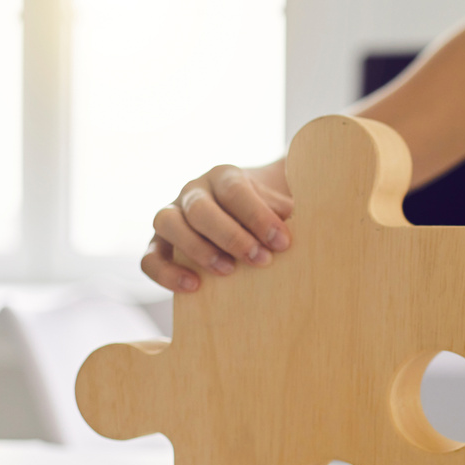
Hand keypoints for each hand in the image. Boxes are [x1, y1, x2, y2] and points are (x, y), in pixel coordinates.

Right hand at [143, 164, 292, 292]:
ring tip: (228, 272)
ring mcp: (171, 216)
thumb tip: (315, 230)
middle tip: (260, 260)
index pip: (235, 190)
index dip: (257, 216)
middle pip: (200, 208)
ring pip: (167, 223)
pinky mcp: (158, 244)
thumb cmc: (268, 216)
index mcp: (225, 177)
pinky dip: (166, 273)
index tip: (282, 242)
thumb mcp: (281, 208)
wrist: (245, 219)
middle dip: (231, 236)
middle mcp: (193, 192)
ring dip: (198, 249)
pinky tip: (194, 287)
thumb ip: (290, 215)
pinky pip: (149, 257)